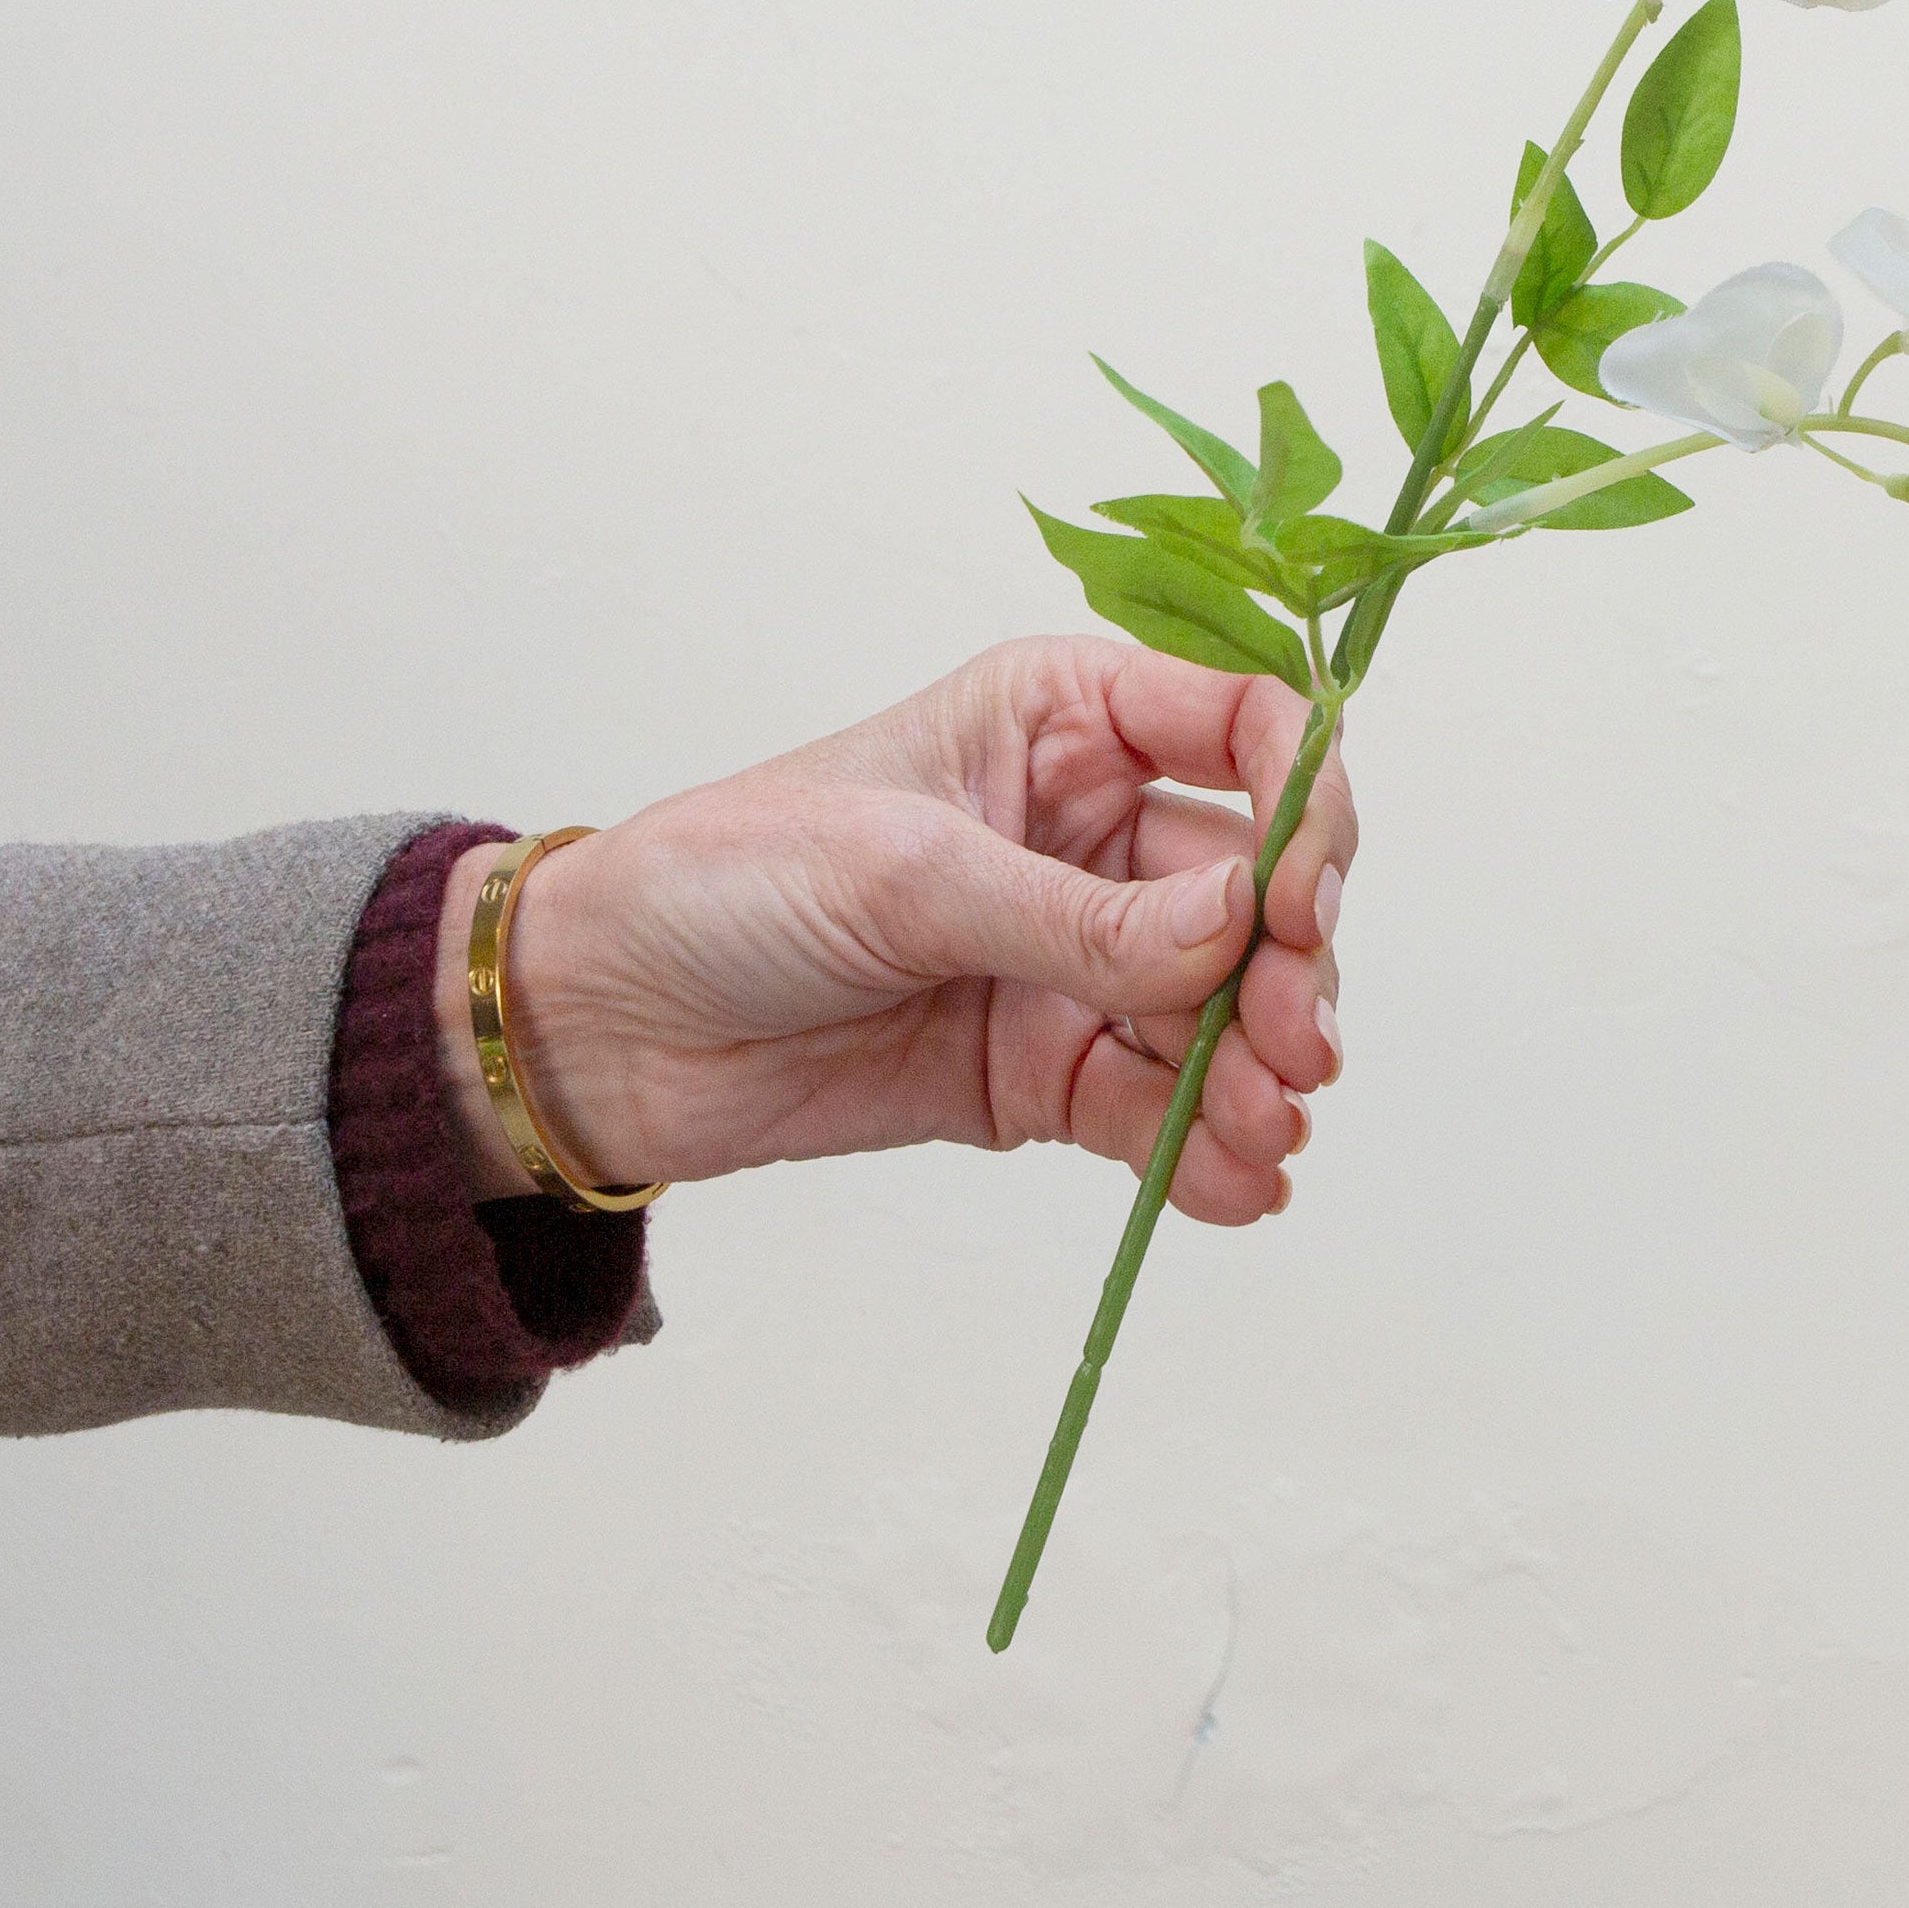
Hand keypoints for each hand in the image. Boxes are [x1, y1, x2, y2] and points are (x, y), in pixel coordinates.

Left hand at [433, 639, 1354, 1226]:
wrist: (605, 1027)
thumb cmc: (728, 882)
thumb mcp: (907, 876)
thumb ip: (1082, 918)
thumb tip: (1242, 931)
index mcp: (1065, 720)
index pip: (1247, 728)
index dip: (1304, 806)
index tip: (1299, 903)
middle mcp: (1095, 830)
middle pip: (1256, 887)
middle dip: (1289, 970)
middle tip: (1294, 1049)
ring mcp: (1078, 957)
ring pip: (1220, 1008)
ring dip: (1256, 1073)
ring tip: (1262, 1134)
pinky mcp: (1047, 1069)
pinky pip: (1155, 1106)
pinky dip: (1204, 1150)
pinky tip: (1238, 1187)